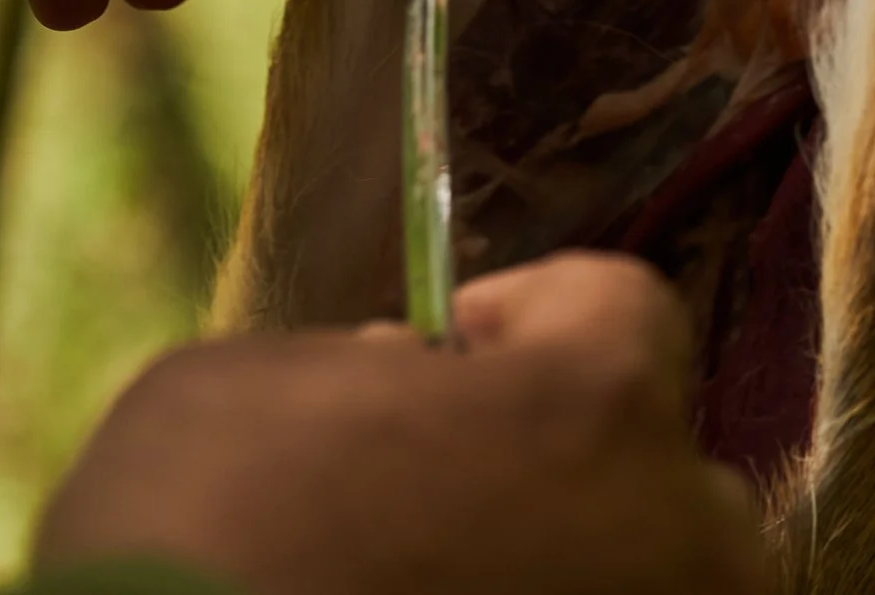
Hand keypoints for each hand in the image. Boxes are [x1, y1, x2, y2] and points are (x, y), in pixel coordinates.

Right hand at [35, 253, 775, 594]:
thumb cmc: (198, 533)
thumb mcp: (248, 386)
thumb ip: (367, 369)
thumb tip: (406, 385)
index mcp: (600, 400)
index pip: (623, 308)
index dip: (527, 319)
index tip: (448, 354)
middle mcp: (676, 534)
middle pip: (662, 467)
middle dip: (569, 469)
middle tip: (441, 495)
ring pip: (653, 584)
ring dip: (566, 573)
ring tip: (436, 585)